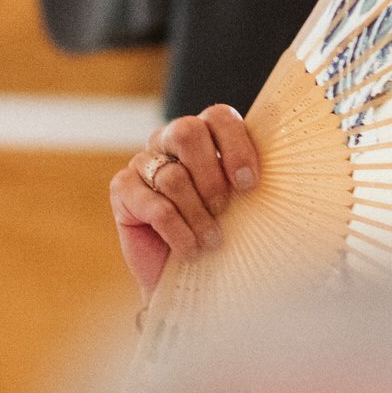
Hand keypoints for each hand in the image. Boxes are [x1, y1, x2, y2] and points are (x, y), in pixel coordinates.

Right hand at [110, 104, 260, 292]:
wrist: (185, 276)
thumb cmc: (220, 233)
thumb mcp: (242, 204)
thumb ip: (248, 181)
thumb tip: (269, 174)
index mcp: (205, 134)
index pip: (219, 116)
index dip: (236, 147)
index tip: (249, 185)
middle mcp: (169, 139)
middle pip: (187, 132)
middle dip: (211, 177)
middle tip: (224, 210)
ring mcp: (143, 161)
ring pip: (173, 176)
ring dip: (198, 216)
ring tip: (212, 241)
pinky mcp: (122, 188)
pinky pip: (154, 206)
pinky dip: (178, 232)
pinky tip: (190, 251)